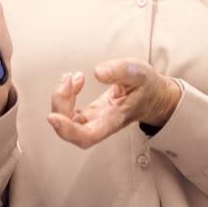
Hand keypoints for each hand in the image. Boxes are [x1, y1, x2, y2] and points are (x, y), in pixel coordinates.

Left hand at [46, 59, 181, 148]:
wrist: (154, 95)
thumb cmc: (148, 87)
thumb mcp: (140, 73)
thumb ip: (120, 71)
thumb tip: (98, 72)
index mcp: (114, 120)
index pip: (87, 136)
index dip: (67, 130)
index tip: (53, 117)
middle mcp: (102, 124)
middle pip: (72, 129)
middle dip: (60, 105)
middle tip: (67, 81)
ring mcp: (94, 119)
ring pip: (67, 119)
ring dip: (61, 98)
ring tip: (71, 77)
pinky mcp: (90, 112)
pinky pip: (70, 110)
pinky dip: (66, 94)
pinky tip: (73, 80)